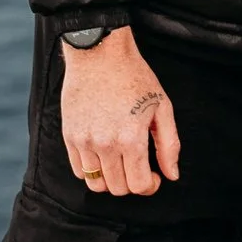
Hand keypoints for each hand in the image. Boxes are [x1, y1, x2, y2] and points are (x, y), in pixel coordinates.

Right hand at [60, 28, 181, 195]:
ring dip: (111, 179)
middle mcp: (105, 144)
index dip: (150, 186)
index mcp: (131, 139)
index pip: (139, 185)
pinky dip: (92, 170)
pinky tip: (104, 155)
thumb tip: (171, 175)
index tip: (155, 176)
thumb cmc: (135, 77)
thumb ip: (169, 145)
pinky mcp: (69, 136)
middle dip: (132, 183)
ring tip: (120, 162)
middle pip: (118, 188)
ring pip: (96, 184)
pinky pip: (79, 170)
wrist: (100, 53)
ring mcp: (84, 141)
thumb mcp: (162, 107)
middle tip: (139, 166)